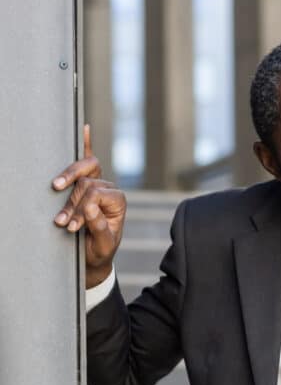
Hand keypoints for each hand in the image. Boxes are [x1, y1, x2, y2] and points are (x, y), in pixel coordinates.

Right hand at [52, 124, 125, 287]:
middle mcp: (109, 190)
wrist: (95, 256)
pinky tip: (84, 128)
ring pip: (80, 175)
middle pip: (88, 183)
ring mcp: (97, 185)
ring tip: (57, 205)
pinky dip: (85, 143)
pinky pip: (87, 159)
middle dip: (73, 202)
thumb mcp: (103, 244)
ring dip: (66, 189)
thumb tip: (91, 206)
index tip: (72, 225)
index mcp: (118, 201)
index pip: (97, 193)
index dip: (83, 208)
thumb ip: (100, 226)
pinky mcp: (86, 184)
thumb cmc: (101, 250)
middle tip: (62, 220)